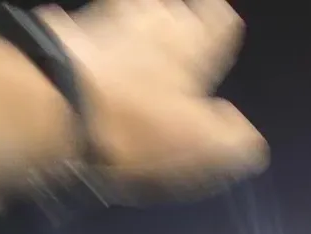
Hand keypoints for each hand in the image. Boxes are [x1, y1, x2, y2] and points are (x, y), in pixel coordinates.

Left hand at [41, 0, 267, 191]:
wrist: (61, 104)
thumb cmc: (137, 124)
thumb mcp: (199, 144)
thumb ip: (231, 140)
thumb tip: (249, 143)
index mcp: (192, 52)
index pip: (217, 25)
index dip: (220, 25)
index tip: (223, 21)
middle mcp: (154, 29)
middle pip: (175, 11)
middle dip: (181, 17)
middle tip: (182, 23)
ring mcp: (108, 26)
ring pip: (133, 9)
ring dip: (140, 15)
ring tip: (142, 22)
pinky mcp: (67, 35)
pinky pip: (84, 25)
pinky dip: (87, 31)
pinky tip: (82, 34)